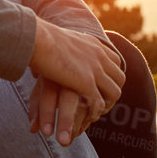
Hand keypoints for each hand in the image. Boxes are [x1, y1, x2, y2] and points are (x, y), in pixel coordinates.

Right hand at [27, 20, 123, 142]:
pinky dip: (95, 112)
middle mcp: (99, 56)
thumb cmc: (39, 38)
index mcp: (93, 44)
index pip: (115, 61)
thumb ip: (68, 46)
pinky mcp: (86, 82)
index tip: (102, 85)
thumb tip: (61, 48)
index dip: (111, 75)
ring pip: (114, 93)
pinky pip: (99, 102)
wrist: (37, 39)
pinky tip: (85, 118)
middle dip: (113, 92)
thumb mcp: (60, 39)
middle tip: (103, 103)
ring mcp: (95, 69)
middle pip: (119, 78)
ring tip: (96, 114)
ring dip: (107, 105)